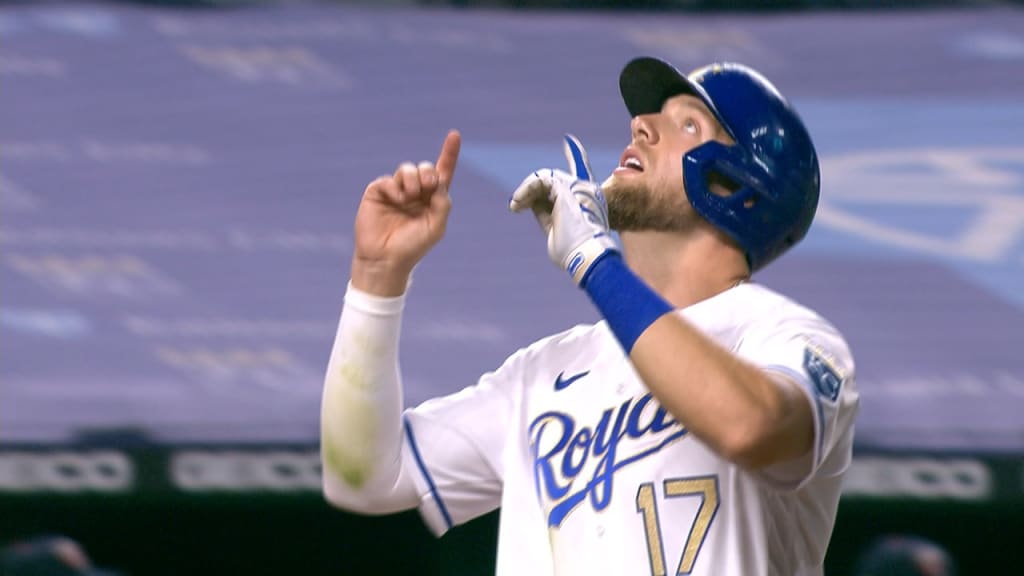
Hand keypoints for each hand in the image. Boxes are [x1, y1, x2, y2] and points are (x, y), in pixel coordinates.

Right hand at [351, 130, 460, 295]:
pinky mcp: (378, 192)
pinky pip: (389, 180)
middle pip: (425, 168)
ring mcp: (396, 191)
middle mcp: (415, 192)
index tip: (454, 135)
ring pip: (407, 169)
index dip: (449, 153)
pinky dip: (395, 188)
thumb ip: (443, 202)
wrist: (386, 259)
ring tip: (410, 196)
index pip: (443, 172)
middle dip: (428, 172)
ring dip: (412, 179)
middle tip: (428, 186)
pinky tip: (397, 200)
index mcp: (432, 199)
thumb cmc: (413, 246)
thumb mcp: (436, 226)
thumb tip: (438, 182)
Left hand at [510, 134, 619, 285]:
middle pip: (553, 179)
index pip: (582, 171)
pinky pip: (540, 180)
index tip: (568, 140)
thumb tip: (531, 204)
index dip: (575, 154)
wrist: (585, 256)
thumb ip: (546, 214)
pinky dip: (526, 190)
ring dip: (526, 192)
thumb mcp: (556, 230)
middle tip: (516, 206)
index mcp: (589, 200)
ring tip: (516, 206)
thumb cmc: (573, 252)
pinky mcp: (567, 187)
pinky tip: (518, 204)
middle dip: (531, 189)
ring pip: (545, 178)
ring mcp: (578, 186)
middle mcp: (587, 189)